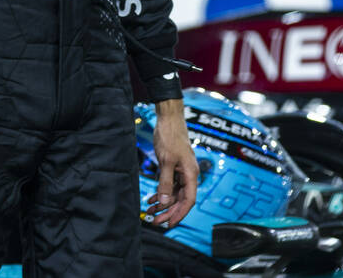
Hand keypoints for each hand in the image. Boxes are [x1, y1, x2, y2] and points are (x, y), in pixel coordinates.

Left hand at [146, 98, 197, 227]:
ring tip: (151, 212)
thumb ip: (166, 182)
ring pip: (174, 193)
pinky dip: (161, 192)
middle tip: (155, 221)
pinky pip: (169, 185)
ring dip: (163, 203)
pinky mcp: (174, 167)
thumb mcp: (166, 160)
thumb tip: (165, 202)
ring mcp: (181, 171)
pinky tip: (151, 199)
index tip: (169, 224)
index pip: (188, 200)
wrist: (168, 118)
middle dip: (168, 211)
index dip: (179, 214)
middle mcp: (189, 175)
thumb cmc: (170, 136)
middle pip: (180, 199)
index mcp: (191, 174)